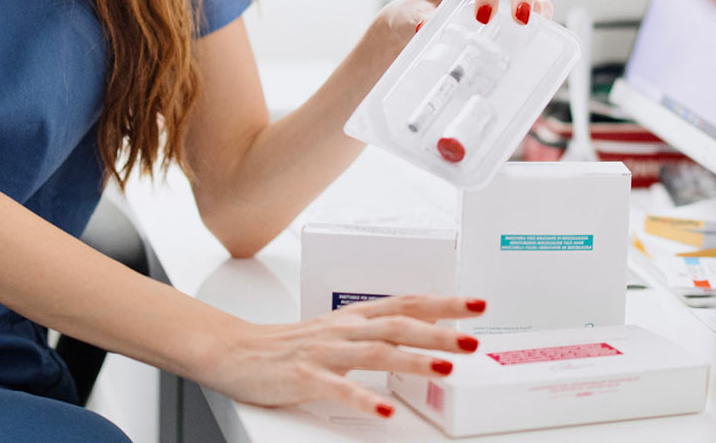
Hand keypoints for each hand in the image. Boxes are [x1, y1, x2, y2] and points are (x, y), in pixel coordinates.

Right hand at [200, 294, 488, 417]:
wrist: (237, 352)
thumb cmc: (289, 344)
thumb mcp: (339, 331)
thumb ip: (377, 330)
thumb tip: (422, 330)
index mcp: (355, 317)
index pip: (407, 303)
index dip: (444, 302)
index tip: (478, 304)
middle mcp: (345, 329)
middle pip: (400, 324)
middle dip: (440, 332)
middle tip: (474, 340)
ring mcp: (326, 351)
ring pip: (377, 351)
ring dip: (413, 361)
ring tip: (445, 370)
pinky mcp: (306, 376)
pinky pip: (339, 388)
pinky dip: (364, 399)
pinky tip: (385, 413)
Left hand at [377, 0, 552, 48]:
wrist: (408, 26)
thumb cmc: (410, 14)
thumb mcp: (409, 15)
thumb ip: (419, 18)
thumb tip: (425, 26)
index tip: (484, 17)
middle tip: (521, 18)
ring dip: (535, 5)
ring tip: (535, 27)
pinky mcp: (502, 15)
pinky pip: (527, 11)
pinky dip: (537, 21)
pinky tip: (535, 37)